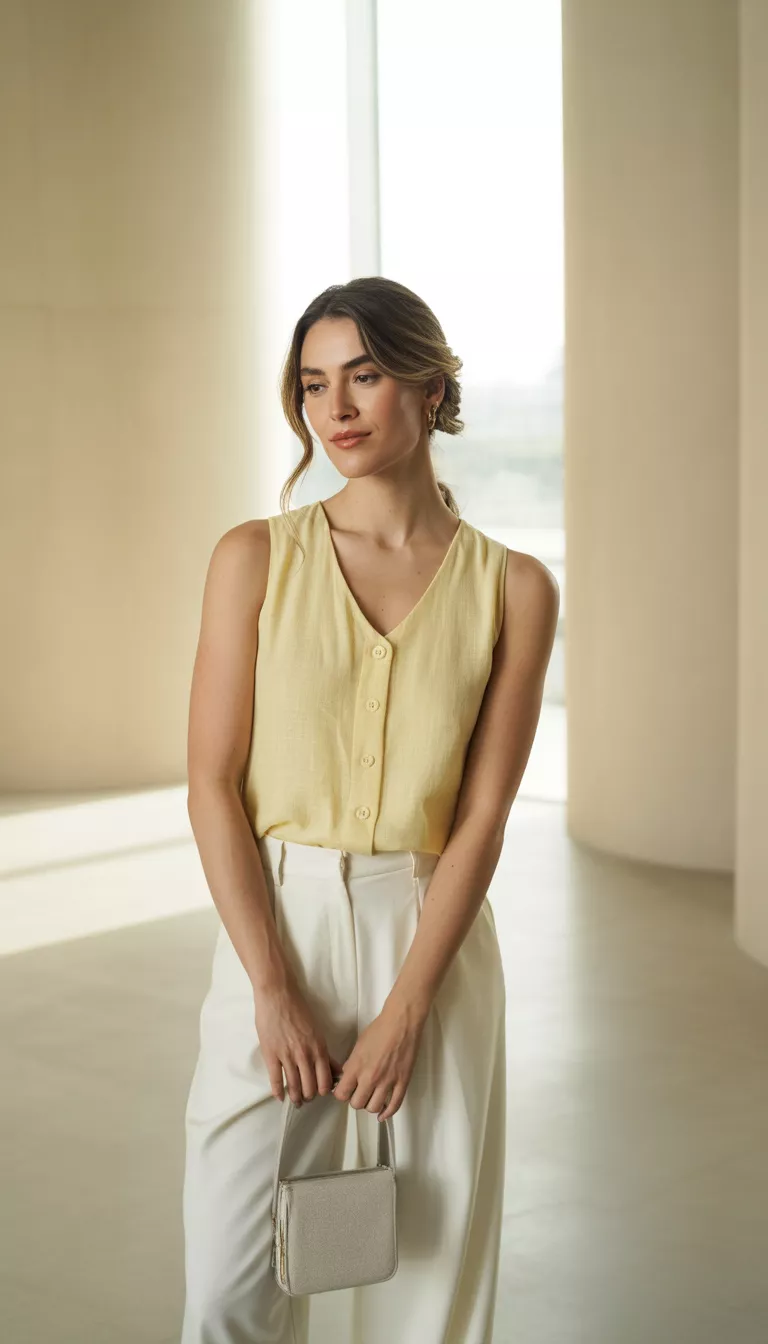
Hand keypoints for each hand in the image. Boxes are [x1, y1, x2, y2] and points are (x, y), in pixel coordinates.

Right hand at [253, 974, 342, 1107]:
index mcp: (318, 1048)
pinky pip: (276, 1079)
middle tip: (306, 1098)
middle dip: (309, 1096)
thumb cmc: (298, 1009)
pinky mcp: (271, 1054)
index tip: (320, 1093)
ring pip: (294, 1086)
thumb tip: (337, 1069)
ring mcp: (287, 1056)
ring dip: (295, 1097)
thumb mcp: (317, 1031)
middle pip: (310, 1087)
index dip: (323, 1091)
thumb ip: (325, 1052)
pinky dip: (278, 1092)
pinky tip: (279, 1097)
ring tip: (295, 1101)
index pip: (325, 1080)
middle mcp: (305, 1055)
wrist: (278, 995)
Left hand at [331, 1001, 425, 1120]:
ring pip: (374, 1108)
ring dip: (370, 1105)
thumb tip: (347, 1077)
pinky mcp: (403, 1083)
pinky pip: (394, 1105)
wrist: (402, 1022)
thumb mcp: (358, 1045)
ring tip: (372, 1097)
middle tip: (359, 1092)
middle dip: (355, 1099)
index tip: (344, 1090)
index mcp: (357, 1067)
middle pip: (357, 1104)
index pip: (341, 1094)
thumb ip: (352, 1064)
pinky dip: (387, 1113)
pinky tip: (382, 1114)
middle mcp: (371, 1078)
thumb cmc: (379, 1029)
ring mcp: (388, 1082)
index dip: (341, 1093)